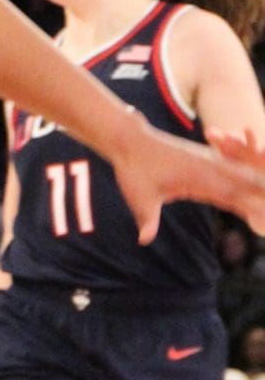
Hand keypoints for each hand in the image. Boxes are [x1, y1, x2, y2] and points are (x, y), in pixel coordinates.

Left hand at [115, 120, 264, 242]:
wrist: (129, 139)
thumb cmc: (133, 168)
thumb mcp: (139, 196)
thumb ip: (147, 218)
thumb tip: (144, 240)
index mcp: (199, 178)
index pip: (233, 196)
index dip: (253, 207)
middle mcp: (208, 167)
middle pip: (245, 182)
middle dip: (264, 193)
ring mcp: (207, 161)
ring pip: (240, 173)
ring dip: (258, 182)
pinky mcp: (202, 159)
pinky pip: (229, 167)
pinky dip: (244, 175)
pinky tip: (254, 180)